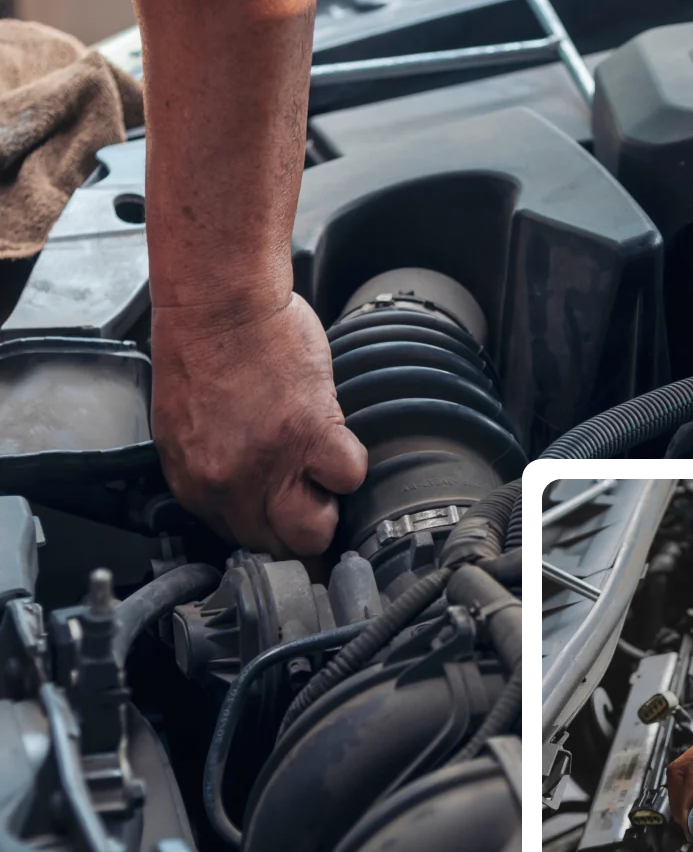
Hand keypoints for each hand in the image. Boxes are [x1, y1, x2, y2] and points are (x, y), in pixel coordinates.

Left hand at [151, 292, 367, 555]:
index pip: (239, 540)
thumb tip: (243, 495)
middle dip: (297, 531)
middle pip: (278, 549)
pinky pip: (349, 477)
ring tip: (321, 474)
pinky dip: (350, 462)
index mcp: (195, 482)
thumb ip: (210, 468)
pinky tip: (336, 439)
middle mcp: (229, 483)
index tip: (283, 517)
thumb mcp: (183, 425)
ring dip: (326, 506)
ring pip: (315, 530)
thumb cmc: (203, 348)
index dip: (267, 529)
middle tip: (308, 500)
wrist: (219, 301)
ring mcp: (271, 463)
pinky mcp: (311, 434)